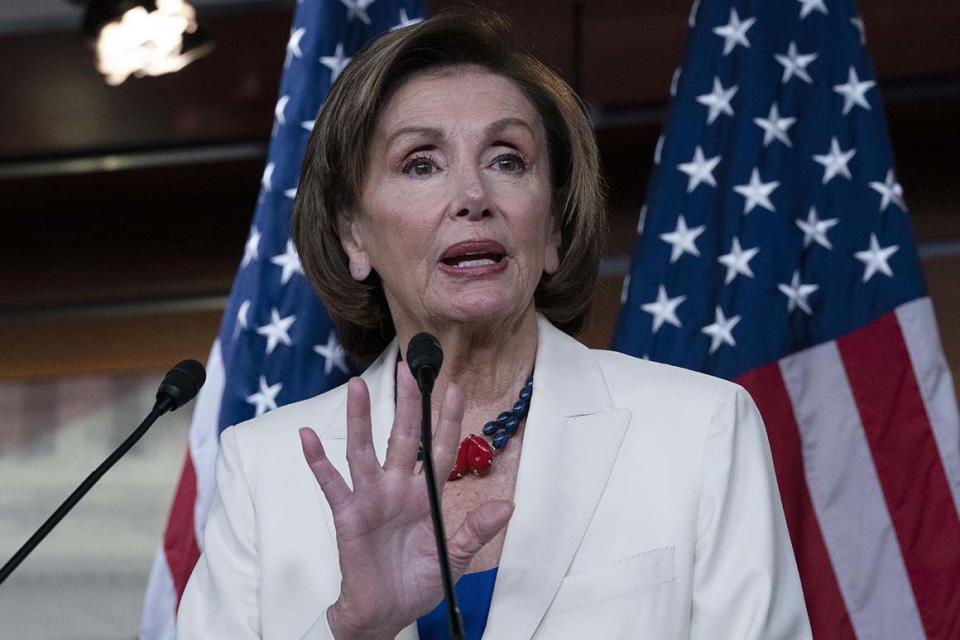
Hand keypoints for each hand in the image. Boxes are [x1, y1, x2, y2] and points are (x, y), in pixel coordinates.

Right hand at [299, 363, 513, 638]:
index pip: (439, 449)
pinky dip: (318, 460)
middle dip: (406, 404)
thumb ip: (476, 530)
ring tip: (356, 386)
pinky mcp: (347, 515)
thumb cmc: (419, 583)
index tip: (454, 388)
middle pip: (402, 437)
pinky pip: (331, 483)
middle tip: (408, 368)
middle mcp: (398, 489)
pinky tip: (308, 437)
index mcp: (426, 496)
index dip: (446, 420)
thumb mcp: (456, 558)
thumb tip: (508, 505)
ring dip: (360, 419)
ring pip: (364, 450)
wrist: (386, 614)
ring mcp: (371, 499)